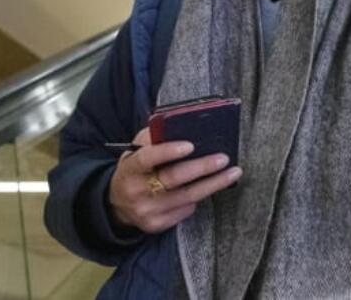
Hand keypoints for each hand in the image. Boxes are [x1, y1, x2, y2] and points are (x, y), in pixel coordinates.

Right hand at [108, 128, 241, 233]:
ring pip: (186, 197)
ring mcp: (146, 211)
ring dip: (213, 184)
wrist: (117, 203)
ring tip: (233, 173)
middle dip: (202, 168)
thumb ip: (153, 138)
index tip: (191, 145)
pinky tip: (209, 187)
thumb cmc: (135, 169)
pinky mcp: (156, 225)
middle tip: (223, 158)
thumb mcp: (135, 151)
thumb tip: (181, 127)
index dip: (168, 152)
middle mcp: (136, 191)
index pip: (147, 158)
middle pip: (173, 179)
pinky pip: (185, 210)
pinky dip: (199, 198)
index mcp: (129, 168)